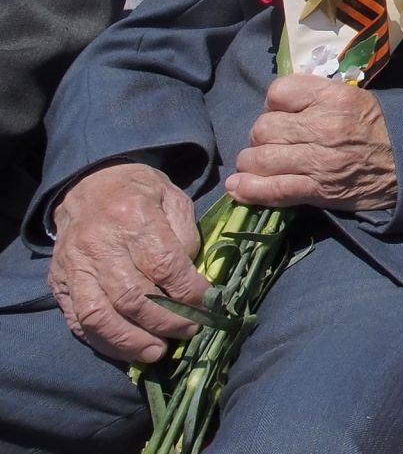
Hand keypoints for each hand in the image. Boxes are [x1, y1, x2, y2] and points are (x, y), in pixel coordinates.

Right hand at [48, 162, 208, 362]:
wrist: (88, 185)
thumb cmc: (139, 194)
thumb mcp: (173, 198)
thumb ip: (185, 236)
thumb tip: (193, 280)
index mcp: (132, 216)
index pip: (164, 265)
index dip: (188, 292)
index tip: (208, 305)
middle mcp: (98, 244)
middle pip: (132, 296)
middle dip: (165, 321)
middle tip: (189, 331)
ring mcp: (74, 266)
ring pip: (99, 315)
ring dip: (131, 341)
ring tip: (157, 352)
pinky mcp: (59, 283)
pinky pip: (78, 321)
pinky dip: (104, 341)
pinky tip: (129, 349)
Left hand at [228, 75, 396, 211]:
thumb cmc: (380, 128)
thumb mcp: (354, 98)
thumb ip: (316, 96)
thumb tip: (279, 100)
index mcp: (334, 97)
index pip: (279, 91)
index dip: (274, 104)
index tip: (281, 114)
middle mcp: (324, 126)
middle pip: (264, 127)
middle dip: (260, 137)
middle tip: (271, 143)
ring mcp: (319, 160)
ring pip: (261, 158)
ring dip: (251, 163)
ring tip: (257, 165)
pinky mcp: (318, 190)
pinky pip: (273, 190)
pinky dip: (250, 190)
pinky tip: (238, 188)